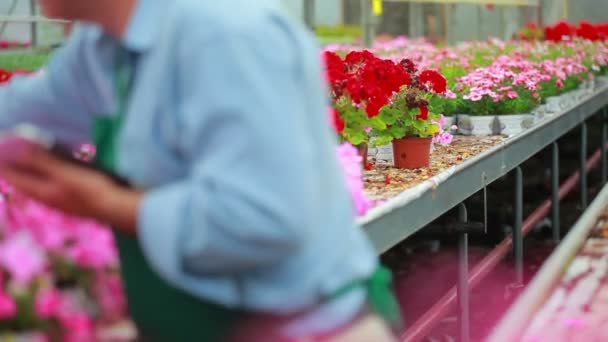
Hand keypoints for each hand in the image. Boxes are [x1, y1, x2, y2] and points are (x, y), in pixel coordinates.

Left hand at [0, 145, 141, 232]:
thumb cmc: (91, 190)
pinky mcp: (77, 197)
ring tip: (31, 154)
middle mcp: (50, 198)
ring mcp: (64, 199)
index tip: (0, 147)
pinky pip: (56, 183)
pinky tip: (59, 166)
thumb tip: (15, 146)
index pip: (15, 176)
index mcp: (42, 192)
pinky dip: (50, 172)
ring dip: (34, 169)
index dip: (4, 162)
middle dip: (18, 165)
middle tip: (12, 149)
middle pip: (27, 180)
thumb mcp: (63, 173)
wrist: (118, 208)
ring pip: (42, 182)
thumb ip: (40, 160)